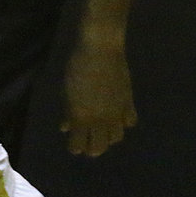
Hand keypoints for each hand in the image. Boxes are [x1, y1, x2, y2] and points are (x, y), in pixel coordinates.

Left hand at [60, 38, 136, 156]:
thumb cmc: (77, 67)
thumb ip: (67, 112)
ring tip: (104, 129)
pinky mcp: (128, 101)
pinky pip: (130, 121)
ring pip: (116, 137)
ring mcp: (116, 112)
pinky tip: (118, 115)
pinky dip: (124, 122)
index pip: (77, 146)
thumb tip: (65, 128)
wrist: (100, 48)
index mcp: (80, 117)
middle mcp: (99, 120)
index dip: (75, 146)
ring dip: (109, 136)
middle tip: (89, 142)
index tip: (74, 142)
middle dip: (92, 148)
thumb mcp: (67, 91)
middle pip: (98, 148)